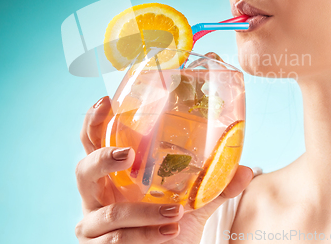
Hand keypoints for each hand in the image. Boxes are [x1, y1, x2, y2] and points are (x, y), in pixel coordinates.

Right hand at [75, 96, 253, 242]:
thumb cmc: (168, 226)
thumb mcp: (192, 203)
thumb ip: (214, 186)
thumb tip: (246, 170)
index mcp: (113, 174)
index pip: (94, 142)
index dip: (93, 121)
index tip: (106, 101)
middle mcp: (97, 195)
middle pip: (84, 169)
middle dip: (103, 158)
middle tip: (128, 154)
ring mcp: (94, 224)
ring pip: (109, 213)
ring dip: (143, 212)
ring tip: (175, 211)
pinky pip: (118, 240)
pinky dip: (147, 236)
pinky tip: (170, 232)